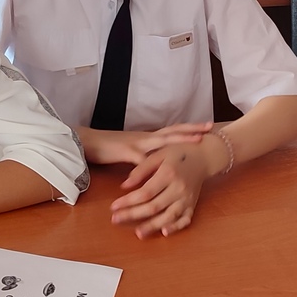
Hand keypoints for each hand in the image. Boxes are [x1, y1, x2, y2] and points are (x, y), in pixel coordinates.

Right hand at [81, 123, 211, 164]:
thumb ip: (143, 155)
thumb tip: (155, 161)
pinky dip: (154, 164)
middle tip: (210, 127)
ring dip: (181, 140)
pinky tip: (165, 169)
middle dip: (192, 130)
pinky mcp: (126, 152)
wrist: (86, 142)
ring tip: (197, 140)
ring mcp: (137, 143)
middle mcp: (145, 137)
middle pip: (172, 131)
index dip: (188, 129)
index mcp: (146, 137)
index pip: (171, 131)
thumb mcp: (129, 150)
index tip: (205, 127)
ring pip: (163, 140)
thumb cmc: (106, 147)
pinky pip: (143, 159)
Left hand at [109, 139, 215, 237]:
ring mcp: (187, 198)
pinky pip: (185, 219)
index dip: (128, 201)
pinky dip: (176, 227)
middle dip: (133, 215)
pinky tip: (164, 232)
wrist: (203, 156)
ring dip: (152, 226)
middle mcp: (179, 188)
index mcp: (169, 174)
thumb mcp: (158, 154)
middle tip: (116, 220)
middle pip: (154, 206)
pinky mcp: (192, 205)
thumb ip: (141, 169)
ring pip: (168, 216)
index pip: (145, 192)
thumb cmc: (177, 153)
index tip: (113, 206)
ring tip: (138, 233)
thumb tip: (124, 186)